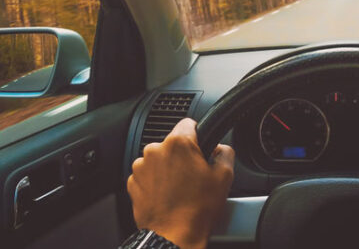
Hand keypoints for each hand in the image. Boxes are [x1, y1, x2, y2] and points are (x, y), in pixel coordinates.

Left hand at [126, 118, 233, 248]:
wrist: (174, 236)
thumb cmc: (196, 210)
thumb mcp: (224, 177)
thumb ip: (225, 153)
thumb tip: (222, 148)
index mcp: (178, 143)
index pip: (189, 123)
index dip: (199, 135)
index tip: (201, 147)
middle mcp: (155, 150)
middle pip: (173, 143)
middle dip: (183, 156)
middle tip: (194, 176)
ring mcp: (141, 167)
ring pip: (159, 159)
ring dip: (168, 169)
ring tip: (180, 189)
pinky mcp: (133, 183)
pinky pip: (147, 174)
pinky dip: (156, 182)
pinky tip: (168, 196)